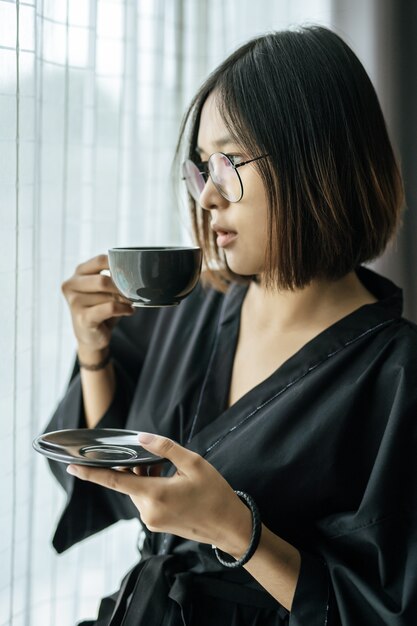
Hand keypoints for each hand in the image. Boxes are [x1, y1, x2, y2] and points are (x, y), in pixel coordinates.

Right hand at [61, 255, 133, 357]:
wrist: (92, 337)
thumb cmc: (100, 309)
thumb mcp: (105, 291)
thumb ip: (113, 279)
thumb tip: (134, 274)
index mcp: (78, 274)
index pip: (100, 260)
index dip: (118, 264)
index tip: (132, 272)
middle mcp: (71, 285)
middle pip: (104, 280)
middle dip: (122, 287)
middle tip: (133, 293)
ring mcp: (75, 302)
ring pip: (108, 296)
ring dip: (124, 301)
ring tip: (129, 304)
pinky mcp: (82, 318)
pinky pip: (110, 308)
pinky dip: (123, 309)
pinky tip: (129, 311)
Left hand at [66, 434, 251, 555]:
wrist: (229, 527)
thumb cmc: (215, 494)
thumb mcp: (194, 463)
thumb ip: (165, 449)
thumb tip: (142, 438)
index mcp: (155, 495)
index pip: (115, 481)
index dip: (91, 473)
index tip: (71, 467)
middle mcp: (148, 511)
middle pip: (130, 482)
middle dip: (138, 467)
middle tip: (162, 461)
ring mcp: (151, 520)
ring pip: (138, 491)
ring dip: (148, 478)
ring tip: (173, 473)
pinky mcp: (157, 524)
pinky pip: (146, 500)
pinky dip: (153, 488)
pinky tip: (172, 483)